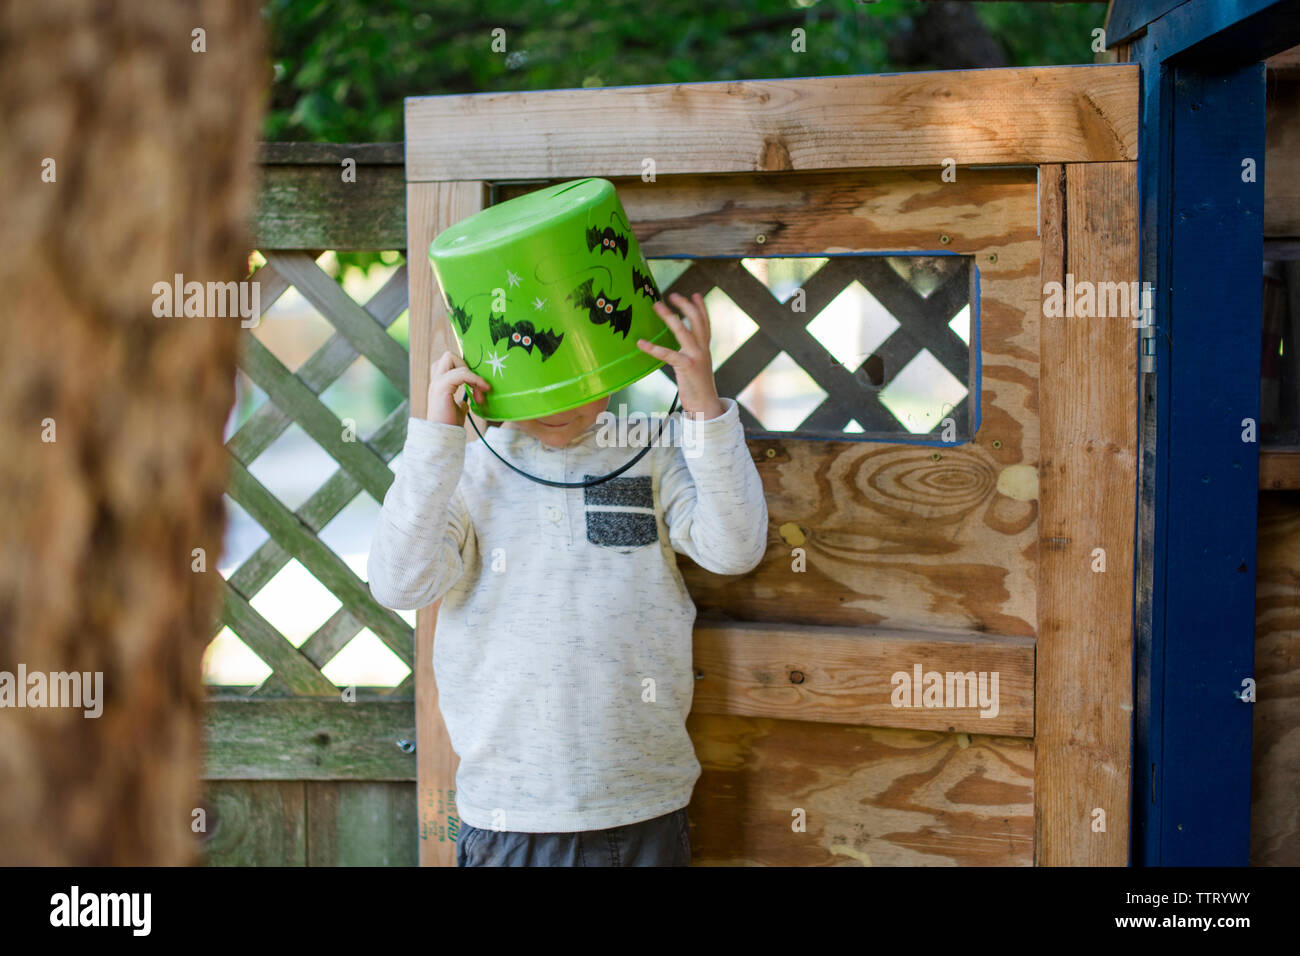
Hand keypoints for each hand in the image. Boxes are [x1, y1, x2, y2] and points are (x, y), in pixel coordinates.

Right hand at [425, 350, 489, 425]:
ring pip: (452, 358)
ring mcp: (437, 382)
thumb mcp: (458, 409)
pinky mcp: (441, 387)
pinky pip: (461, 373)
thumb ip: (461, 401)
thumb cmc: (450, 425)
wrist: (443, 437)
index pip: (450, 363)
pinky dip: (474, 379)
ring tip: (481, 392)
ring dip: (471, 374)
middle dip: (466, 366)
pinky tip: (481, 392)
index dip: (467, 370)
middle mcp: (436, 380)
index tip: (481, 388)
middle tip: (478, 385)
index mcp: (440, 384)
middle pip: (448, 356)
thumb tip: (467, 400)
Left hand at [637, 292, 724, 419]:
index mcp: (704, 349)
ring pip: (684, 331)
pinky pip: (668, 354)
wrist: (705, 407)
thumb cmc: (697, 388)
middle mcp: (703, 350)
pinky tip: (642, 343)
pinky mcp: (687, 367)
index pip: (705, 323)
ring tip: (657, 306)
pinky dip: (653, 348)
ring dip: (670, 316)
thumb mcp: (695, 367)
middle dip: (685, 305)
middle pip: (697, 321)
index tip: (695, 294)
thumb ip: (689, 354)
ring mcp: (696, 357)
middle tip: (672, 294)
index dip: (701, 308)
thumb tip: (679, 348)